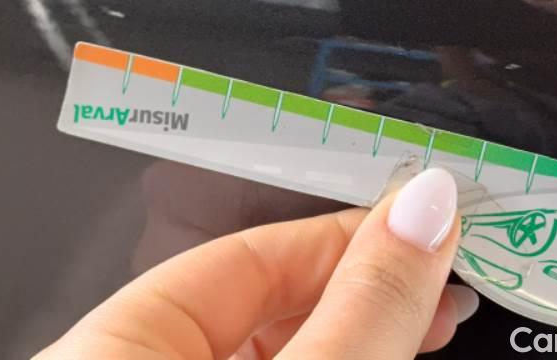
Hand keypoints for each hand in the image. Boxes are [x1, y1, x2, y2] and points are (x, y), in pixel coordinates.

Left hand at [35, 168, 477, 358]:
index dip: (347, 231)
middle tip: (443, 274)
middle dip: (366, 282)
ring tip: (431, 322)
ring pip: (275, 345)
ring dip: (360, 327)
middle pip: (263, 298)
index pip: (248, 252)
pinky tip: (378, 352)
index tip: (422, 222)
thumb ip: (361, 305)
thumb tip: (421, 212)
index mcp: (113, 347)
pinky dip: (331, 358)